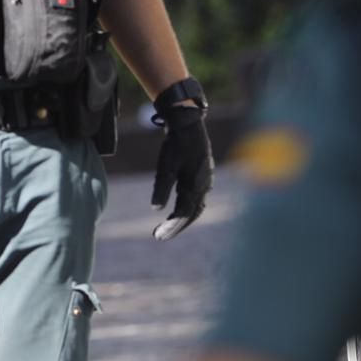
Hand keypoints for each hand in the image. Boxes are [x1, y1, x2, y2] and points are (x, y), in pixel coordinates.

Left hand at [151, 103, 212, 239]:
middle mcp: (204, 186)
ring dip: (182, 218)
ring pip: (196, 207)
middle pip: (191, 214)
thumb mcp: (166, 166)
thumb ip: (161, 188)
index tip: (158, 236)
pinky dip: (187, 207)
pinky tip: (178, 209)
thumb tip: (155, 209)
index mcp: (196, 186)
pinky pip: (197, 198)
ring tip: (167, 226)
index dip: (172, 227)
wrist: (188, 123)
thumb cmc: (176, 144)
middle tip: (159, 236)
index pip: (184, 214)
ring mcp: (205, 180)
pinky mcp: (202, 175)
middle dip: (176, 226)